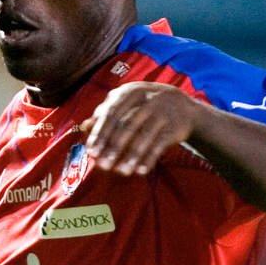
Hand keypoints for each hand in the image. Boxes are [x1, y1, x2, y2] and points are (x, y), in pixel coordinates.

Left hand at [79, 82, 199, 176]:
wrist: (182, 105)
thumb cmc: (144, 105)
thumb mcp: (126, 103)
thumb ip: (105, 113)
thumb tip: (83, 127)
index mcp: (130, 92)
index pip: (112, 114)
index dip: (100, 133)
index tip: (91, 152)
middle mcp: (147, 99)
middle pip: (127, 125)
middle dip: (114, 147)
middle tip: (103, 165)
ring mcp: (163, 112)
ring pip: (144, 136)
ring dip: (132, 156)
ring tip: (121, 171)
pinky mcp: (175, 126)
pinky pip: (160, 144)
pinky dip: (150, 158)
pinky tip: (140, 171)